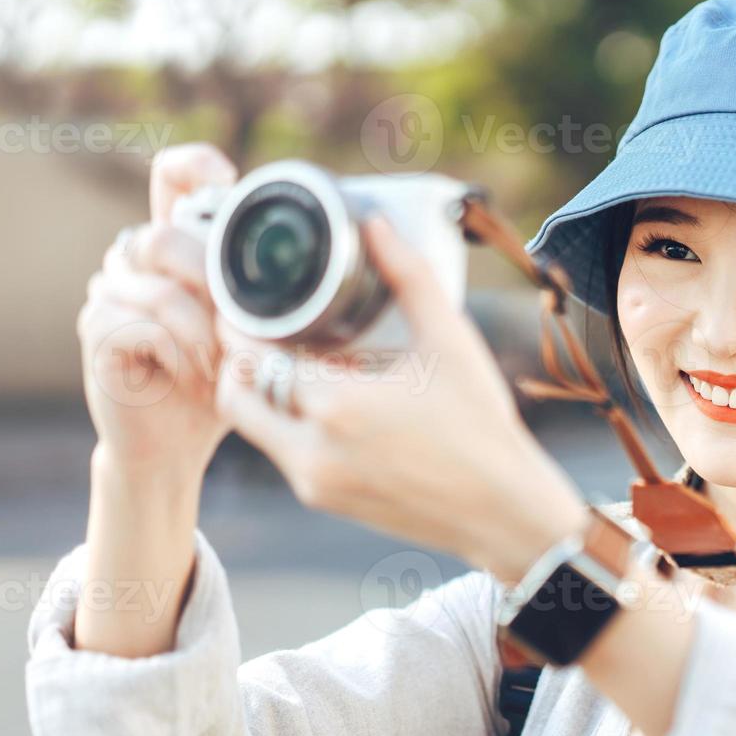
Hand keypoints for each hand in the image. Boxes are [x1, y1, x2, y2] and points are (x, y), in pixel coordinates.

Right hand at [79, 143, 235, 480]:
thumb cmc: (217, 382)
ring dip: (201, 330)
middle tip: (240, 329)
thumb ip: (259, 292)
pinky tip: (194, 376)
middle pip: (164, 236)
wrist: (174, 445)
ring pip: (156, 284)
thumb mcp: (250, 330)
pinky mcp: (96, 331)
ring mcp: (107, 292)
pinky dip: (178, 352)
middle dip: (213, 284)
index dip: (194, 166)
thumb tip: (307, 268)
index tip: (227, 181)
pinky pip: (141, 324)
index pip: (169, 177)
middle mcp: (132, 259)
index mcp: (173, 245)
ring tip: (221, 363)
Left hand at [215, 215, 587, 579]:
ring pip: (253, 428)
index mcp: (338, 405)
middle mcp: (313, 449)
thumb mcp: (450, 341)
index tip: (242, 301)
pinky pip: (281, 452)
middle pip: (235, 397)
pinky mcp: (323, 499)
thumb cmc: (481, 426)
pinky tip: (321, 399)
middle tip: (253, 329)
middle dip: (236, 362)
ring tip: (289, 359)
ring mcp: (314, 481)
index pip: (256, 358)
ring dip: (259, 393)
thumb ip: (408, 276)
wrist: (500, 510)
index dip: (240, 326)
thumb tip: (376, 225)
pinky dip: (285, 422)